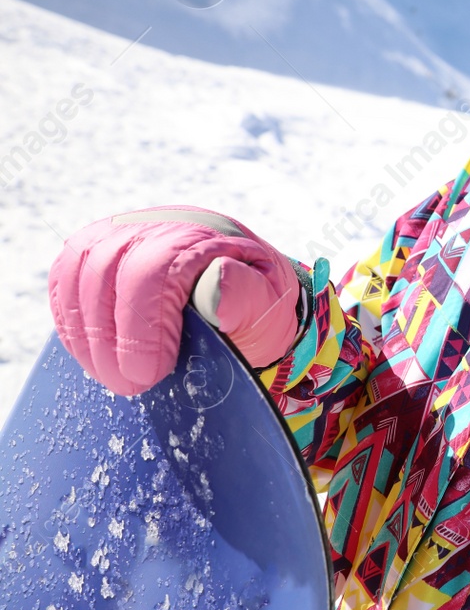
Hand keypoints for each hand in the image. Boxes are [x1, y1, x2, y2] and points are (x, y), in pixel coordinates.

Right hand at [48, 207, 304, 394]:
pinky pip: (64, 280)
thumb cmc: (253, 304)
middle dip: (112, 339)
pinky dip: (73, 322)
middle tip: (132, 385)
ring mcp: (120, 233)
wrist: (242, 293)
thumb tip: (213, 285)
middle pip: (107, 272)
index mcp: (200, 234)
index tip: (151, 373)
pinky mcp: (93, 250)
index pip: (153, 272)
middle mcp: (156, 224)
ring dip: (89, 335)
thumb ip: (243, 297)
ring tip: (114, 376)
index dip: (143, 329)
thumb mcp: (265, 306)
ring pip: (78, 274)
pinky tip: (94, 353)